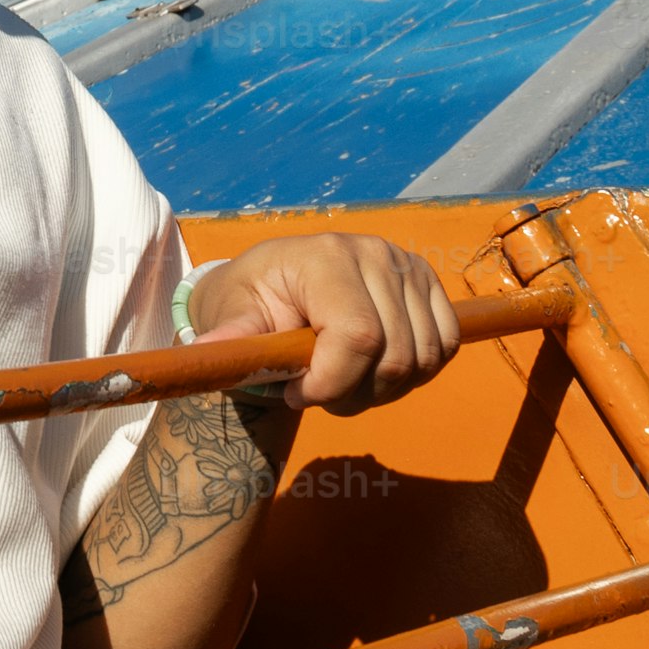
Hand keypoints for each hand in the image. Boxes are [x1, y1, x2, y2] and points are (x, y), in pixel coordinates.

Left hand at [183, 233, 462, 414]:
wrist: (277, 282)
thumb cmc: (251, 299)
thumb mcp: (231, 315)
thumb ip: (230, 336)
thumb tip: (204, 351)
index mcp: (325, 257)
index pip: (358, 335)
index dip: (333, 382)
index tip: (297, 393)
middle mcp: (374, 253)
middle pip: (396, 355)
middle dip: (354, 394)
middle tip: (319, 394)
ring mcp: (407, 266)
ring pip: (423, 358)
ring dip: (385, 389)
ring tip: (344, 381)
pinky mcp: (427, 284)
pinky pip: (445, 346)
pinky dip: (416, 372)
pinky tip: (375, 369)